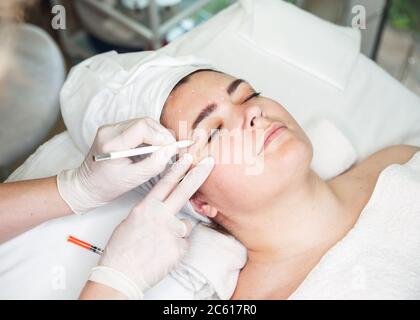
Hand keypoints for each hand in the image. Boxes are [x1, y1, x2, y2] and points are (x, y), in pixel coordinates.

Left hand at [57, 117, 177, 213]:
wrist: (86, 186)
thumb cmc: (107, 186)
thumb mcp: (133, 179)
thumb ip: (154, 164)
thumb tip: (171, 150)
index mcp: (111, 143)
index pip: (142, 128)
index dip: (162, 136)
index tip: (173, 148)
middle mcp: (109, 130)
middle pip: (144, 122)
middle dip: (162, 134)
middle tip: (172, 149)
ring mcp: (111, 128)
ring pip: (143, 123)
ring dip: (157, 134)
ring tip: (164, 149)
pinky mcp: (114, 129)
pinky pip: (137, 126)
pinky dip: (149, 135)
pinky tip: (154, 148)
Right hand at [88, 154, 214, 298]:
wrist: (121, 274)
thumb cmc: (121, 251)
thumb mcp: (130, 222)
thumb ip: (149, 212)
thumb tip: (160, 210)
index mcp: (146, 208)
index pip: (165, 183)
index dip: (178, 169)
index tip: (188, 159)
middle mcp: (161, 216)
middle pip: (184, 191)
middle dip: (198, 174)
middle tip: (209, 162)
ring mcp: (172, 231)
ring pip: (185, 225)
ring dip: (176, 233)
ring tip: (159, 245)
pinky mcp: (179, 247)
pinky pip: (183, 243)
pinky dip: (176, 248)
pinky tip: (163, 254)